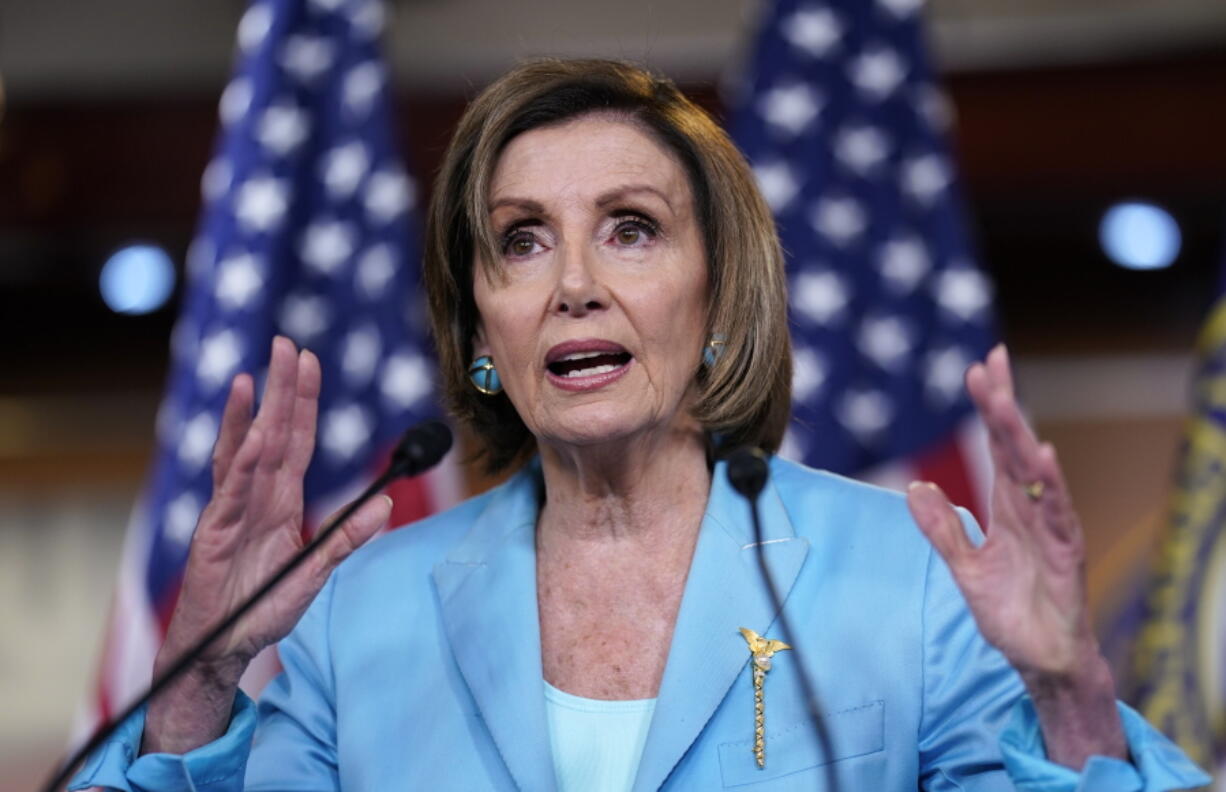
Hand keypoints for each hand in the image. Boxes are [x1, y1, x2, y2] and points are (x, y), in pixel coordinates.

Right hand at [144, 337, 391, 753]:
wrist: (223, 648)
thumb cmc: (262, 609)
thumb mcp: (316, 571)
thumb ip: (347, 537)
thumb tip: (388, 503)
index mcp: (281, 502)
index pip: (298, 441)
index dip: (304, 403)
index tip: (310, 363)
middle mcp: (256, 497)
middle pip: (272, 433)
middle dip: (280, 390)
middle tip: (285, 345)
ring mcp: (231, 511)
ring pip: (245, 452)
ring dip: (252, 413)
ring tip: (255, 374)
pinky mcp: (215, 532)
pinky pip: (230, 491)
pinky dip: (240, 462)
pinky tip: (250, 435)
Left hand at [906, 343, 1125, 766]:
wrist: (1041, 660)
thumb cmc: (1010, 613)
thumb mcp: (964, 568)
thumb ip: (942, 530)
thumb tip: (915, 489)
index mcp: (1008, 508)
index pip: (997, 447)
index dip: (989, 408)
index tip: (978, 369)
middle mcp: (1031, 509)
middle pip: (1015, 445)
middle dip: (1003, 403)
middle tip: (991, 361)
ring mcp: (1051, 528)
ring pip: (1034, 471)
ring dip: (1018, 434)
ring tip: (1002, 399)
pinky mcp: (1065, 553)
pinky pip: (1058, 513)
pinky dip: (1050, 484)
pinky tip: (1043, 455)